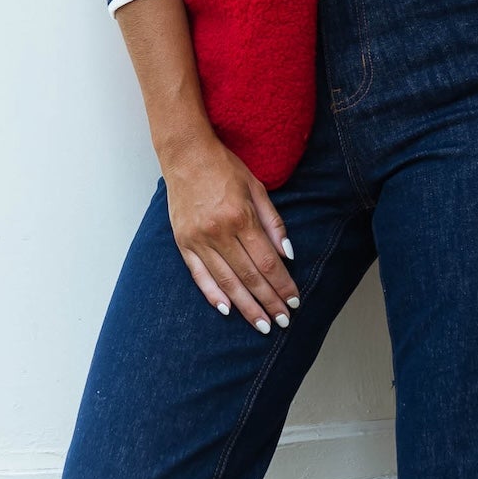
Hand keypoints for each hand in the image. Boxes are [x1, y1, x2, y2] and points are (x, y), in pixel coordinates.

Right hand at [159, 124, 299, 333]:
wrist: (185, 154)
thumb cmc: (225, 168)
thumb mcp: (257, 188)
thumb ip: (273, 223)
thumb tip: (288, 255)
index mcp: (240, 217)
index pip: (267, 262)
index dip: (282, 285)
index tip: (294, 301)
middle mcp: (218, 232)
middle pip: (249, 276)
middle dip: (268, 302)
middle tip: (282, 321)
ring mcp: (197, 239)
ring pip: (226, 281)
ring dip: (245, 306)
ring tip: (261, 324)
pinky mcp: (182, 242)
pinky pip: (199, 275)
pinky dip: (213, 294)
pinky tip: (227, 310)